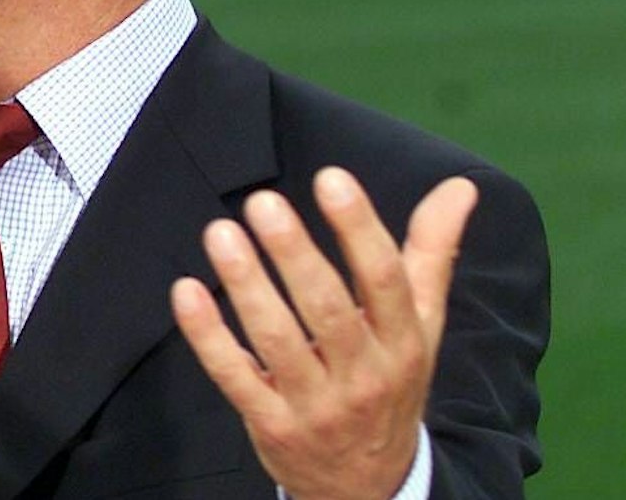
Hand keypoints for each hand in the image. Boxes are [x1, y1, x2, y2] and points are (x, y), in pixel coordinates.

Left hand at [171, 167, 477, 499]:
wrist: (371, 486)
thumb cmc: (391, 383)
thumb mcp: (423, 326)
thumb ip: (431, 253)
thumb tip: (460, 187)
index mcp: (403, 342)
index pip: (385, 279)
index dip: (359, 228)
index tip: (330, 178)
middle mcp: (364, 373)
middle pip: (329, 309)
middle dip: (294, 254)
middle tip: (262, 202)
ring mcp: (315, 404)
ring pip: (278, 341)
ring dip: (247, 285)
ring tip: (221, 233)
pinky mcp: (271, 424)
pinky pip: (235, 377)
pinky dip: (208, 336)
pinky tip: (187, 291)